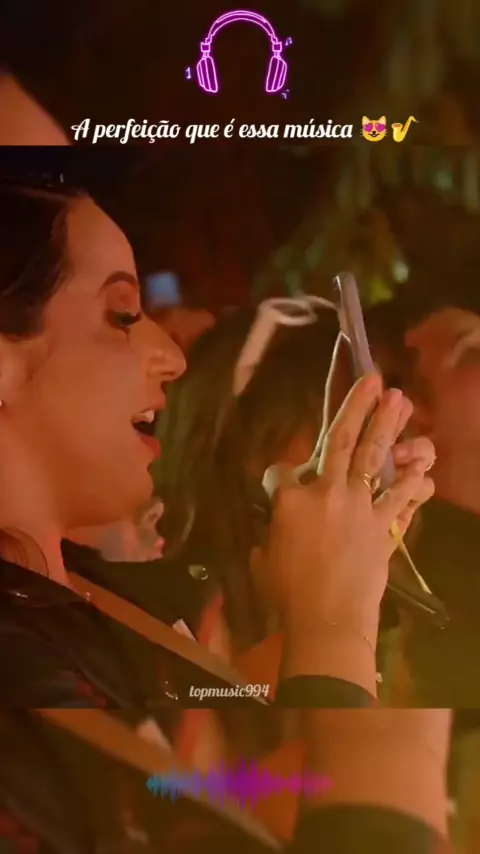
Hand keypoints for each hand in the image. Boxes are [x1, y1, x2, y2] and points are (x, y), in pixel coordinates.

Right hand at [264, 372, 434, 641]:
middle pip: (340, 441)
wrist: (327, 622)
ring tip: (401, 401)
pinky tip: (426, 469)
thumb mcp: (262, 559)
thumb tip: (274, 532)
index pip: (281, 472)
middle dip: (358, 407)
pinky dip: (413, 485)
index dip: (279, 477)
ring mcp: (360, 507)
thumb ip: (270, 535)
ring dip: (389, 428)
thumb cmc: (285, 596)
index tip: (278, 487)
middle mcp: (326, 492)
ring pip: (374, 459)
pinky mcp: (383, 528)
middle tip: (374, 379)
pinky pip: (401, 500)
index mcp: (289, 499)